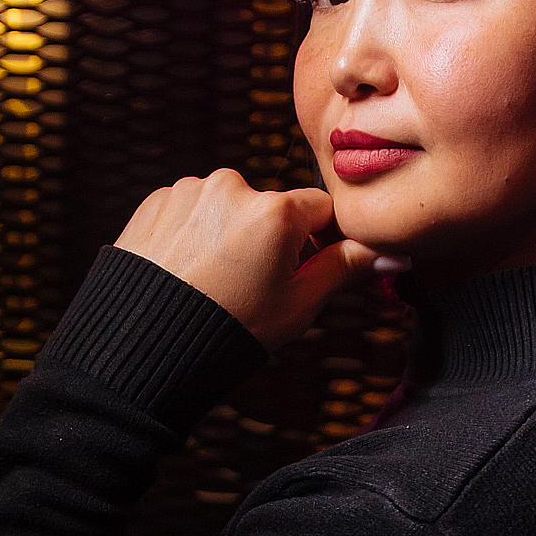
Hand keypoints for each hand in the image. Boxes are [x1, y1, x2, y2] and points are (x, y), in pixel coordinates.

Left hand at [115, 170, 408, 351]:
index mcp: (274, 210)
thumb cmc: (227, 331)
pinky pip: (189, 212)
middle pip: (270, 208)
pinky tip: (186, 274)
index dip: (318, 242)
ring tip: (213, 284)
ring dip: (229, 235)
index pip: (319, 209)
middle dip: (270, 239)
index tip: (303, 272)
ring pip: (227, 209)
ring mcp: (189, 193)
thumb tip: (392, 255)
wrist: (143, 347)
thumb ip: (344, 269)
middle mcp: (231, 187)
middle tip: (252, 288)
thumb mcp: (297, 305)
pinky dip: (192, 236)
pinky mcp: (155, 203)